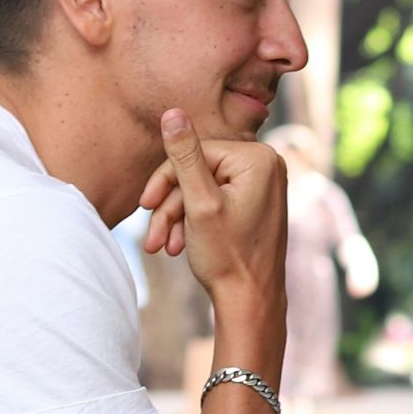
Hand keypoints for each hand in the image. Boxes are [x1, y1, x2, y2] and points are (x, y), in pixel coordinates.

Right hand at [143, 109, 286, 298]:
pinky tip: (180, 245)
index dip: (166, 179)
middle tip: (152, 238)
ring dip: (177, 218)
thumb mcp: (198, 203)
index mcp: (259, 158)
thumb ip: (184, 156)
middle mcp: (268, 166)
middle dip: (171, 205)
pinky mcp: (256, 202)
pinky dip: (194, 221)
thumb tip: (172, 112)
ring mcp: (263, 185)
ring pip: (202, 189)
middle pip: (198, 171)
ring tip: (162, 247)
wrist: (250, 302)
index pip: (196, 152)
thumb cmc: (228, 256)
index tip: (144, 206)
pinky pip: (215, 201)